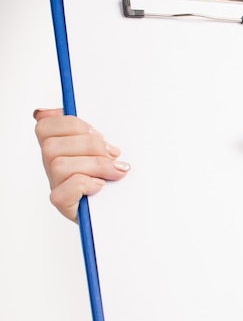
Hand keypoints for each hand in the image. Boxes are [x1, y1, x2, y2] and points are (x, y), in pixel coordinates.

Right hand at [33, 108, 129, 222]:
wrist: (118, 209)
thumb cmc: (109, 179)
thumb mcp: (101, 148)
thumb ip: (85, 130)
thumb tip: (54, 111)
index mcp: (58, 148)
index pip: (46, 125)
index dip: (72, 125)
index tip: (95, 134)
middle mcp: (51, 166)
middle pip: (53, 146)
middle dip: (90, 145)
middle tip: (112, 155)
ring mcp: (56, 185)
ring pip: (60, 165)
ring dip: (95, 165)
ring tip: (115, 171)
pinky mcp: (64, 204)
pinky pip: (68, 187)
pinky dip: (87, 183)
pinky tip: (101, 185)